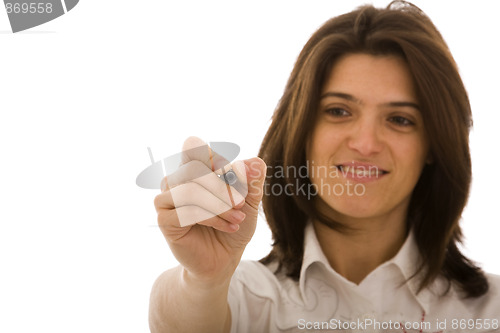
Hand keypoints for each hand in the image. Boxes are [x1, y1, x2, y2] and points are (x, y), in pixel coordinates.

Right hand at [154, 137, 266, 282]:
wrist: (223, 259)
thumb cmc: (233, 225)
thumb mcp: (248, 202)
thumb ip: (252, 181)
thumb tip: (256, 161)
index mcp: (193, 167)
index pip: (194, 146)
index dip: (214, 157)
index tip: (235, 177)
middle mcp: (176, 179)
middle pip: (194, 167)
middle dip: (222, 187)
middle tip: (240, 205)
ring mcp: (166, 198)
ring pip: (190, 189)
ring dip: (219, 205)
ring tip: (236, 219)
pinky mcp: (164, 219)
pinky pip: (185, 211)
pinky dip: (211, 218)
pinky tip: (226, 227)